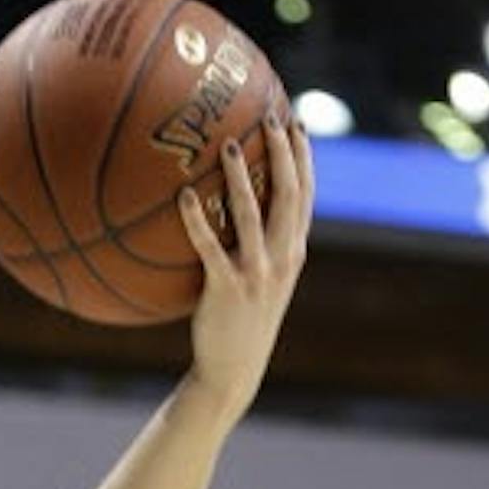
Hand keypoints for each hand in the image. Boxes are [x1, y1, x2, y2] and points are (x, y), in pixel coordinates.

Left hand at [179, 114, 314, 422]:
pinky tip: (183, 197)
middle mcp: (282, 258)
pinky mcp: (227, 290)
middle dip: (283, 153)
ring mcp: (257, 274)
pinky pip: (210, 248)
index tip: (296, 122)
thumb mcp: (258, 282)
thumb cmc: (238, 323)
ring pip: (253, 216)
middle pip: (289, 195)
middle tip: (270, 117)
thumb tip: (232, 211)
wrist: (233, 370)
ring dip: (240, 179)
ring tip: (227, 146)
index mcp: (293, 252)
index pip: (306, 195)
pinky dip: (197, 221)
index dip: (304, 158)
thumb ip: (255, 247)